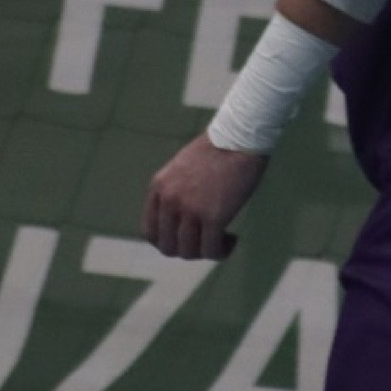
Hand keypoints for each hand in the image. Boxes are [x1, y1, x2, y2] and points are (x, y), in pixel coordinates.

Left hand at [143, 132, 268, 259]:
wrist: (241, 137)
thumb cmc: (218, 149)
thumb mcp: (183, 168)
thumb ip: (177, 191)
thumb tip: (182, 221)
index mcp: (159, 187)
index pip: (150, 232)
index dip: (167, 242)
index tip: (185, 240)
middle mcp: (170, 200)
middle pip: (168, 246)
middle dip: (187, 250)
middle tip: (206, 242)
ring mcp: (190, 209)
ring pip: (190, 252)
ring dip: (206, 252)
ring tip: (223, 241)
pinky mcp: (214, 216)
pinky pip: (211, 250)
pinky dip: (222, 252)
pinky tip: (232, 240)